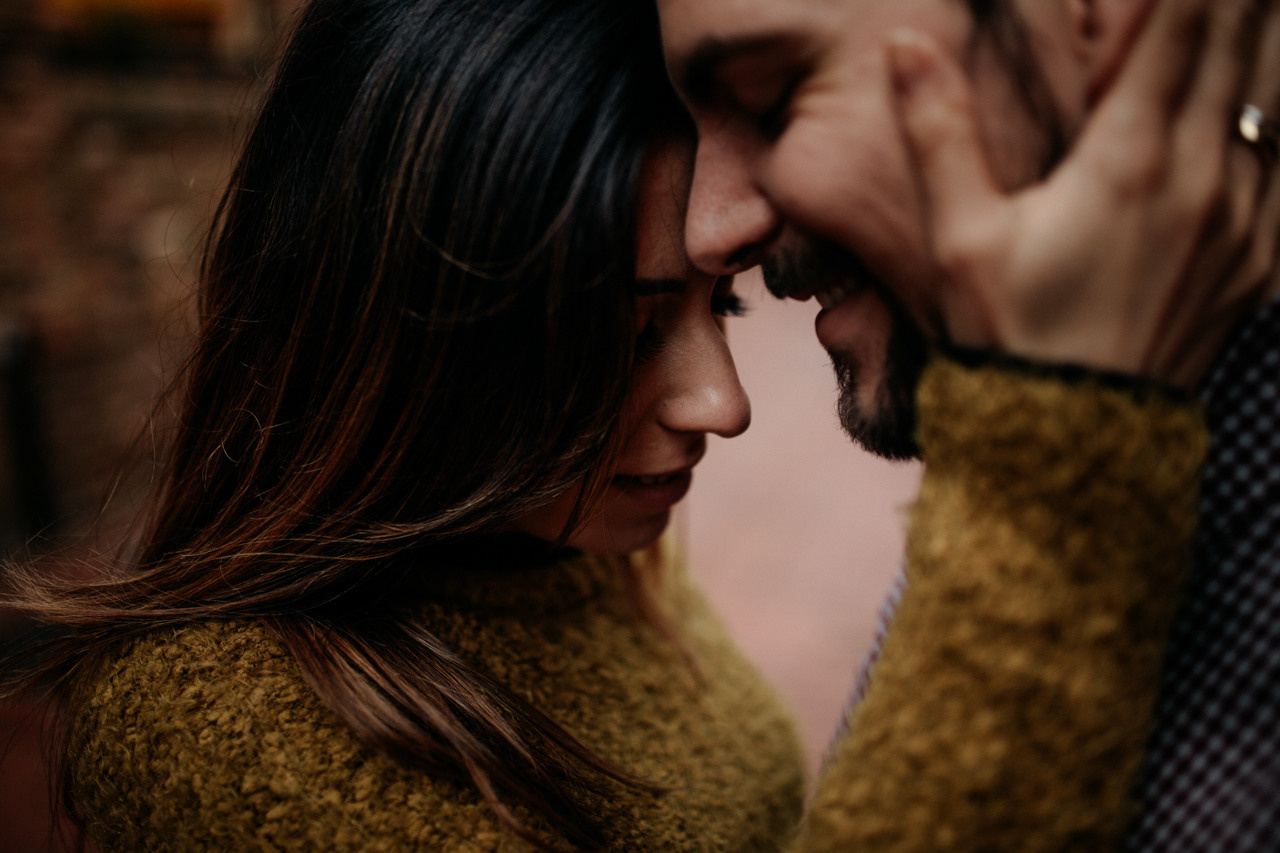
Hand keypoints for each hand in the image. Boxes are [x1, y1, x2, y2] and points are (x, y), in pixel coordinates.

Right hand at [887, 0, 1279, 388]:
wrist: (1075, 441)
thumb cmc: (1009, 337)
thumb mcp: (958, 237)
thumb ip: (938, 130)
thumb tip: (905, 45)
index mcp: (1129, 160)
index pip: (1178, 27)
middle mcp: (1203, 179)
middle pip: (1236, 48)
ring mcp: (1241, 221)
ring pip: (1263, 102)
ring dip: (1252, 47)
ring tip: (1246, 14)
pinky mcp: (1256, 260)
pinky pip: (1276, 165)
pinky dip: (1262, 120)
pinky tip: (1248, 105)